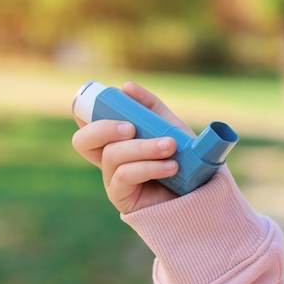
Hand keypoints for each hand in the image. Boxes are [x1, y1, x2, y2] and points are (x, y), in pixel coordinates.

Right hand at [72, 81, 193, 213]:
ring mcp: (112, 179)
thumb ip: (150, 107)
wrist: (200, 192)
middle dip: (103, 128)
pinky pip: (125, 176)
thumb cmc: (183, 159)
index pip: (87, 125)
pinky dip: (149, 167)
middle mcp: (109, 160)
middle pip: (83, 141)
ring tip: (170, 147)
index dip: (87, 112)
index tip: (110, 101)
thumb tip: (126, 87)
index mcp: (115, 141)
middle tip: (131, 127)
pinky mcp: (121, 197)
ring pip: (112, 155)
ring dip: (143, 147)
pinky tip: (171, 166)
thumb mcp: (170, 127)